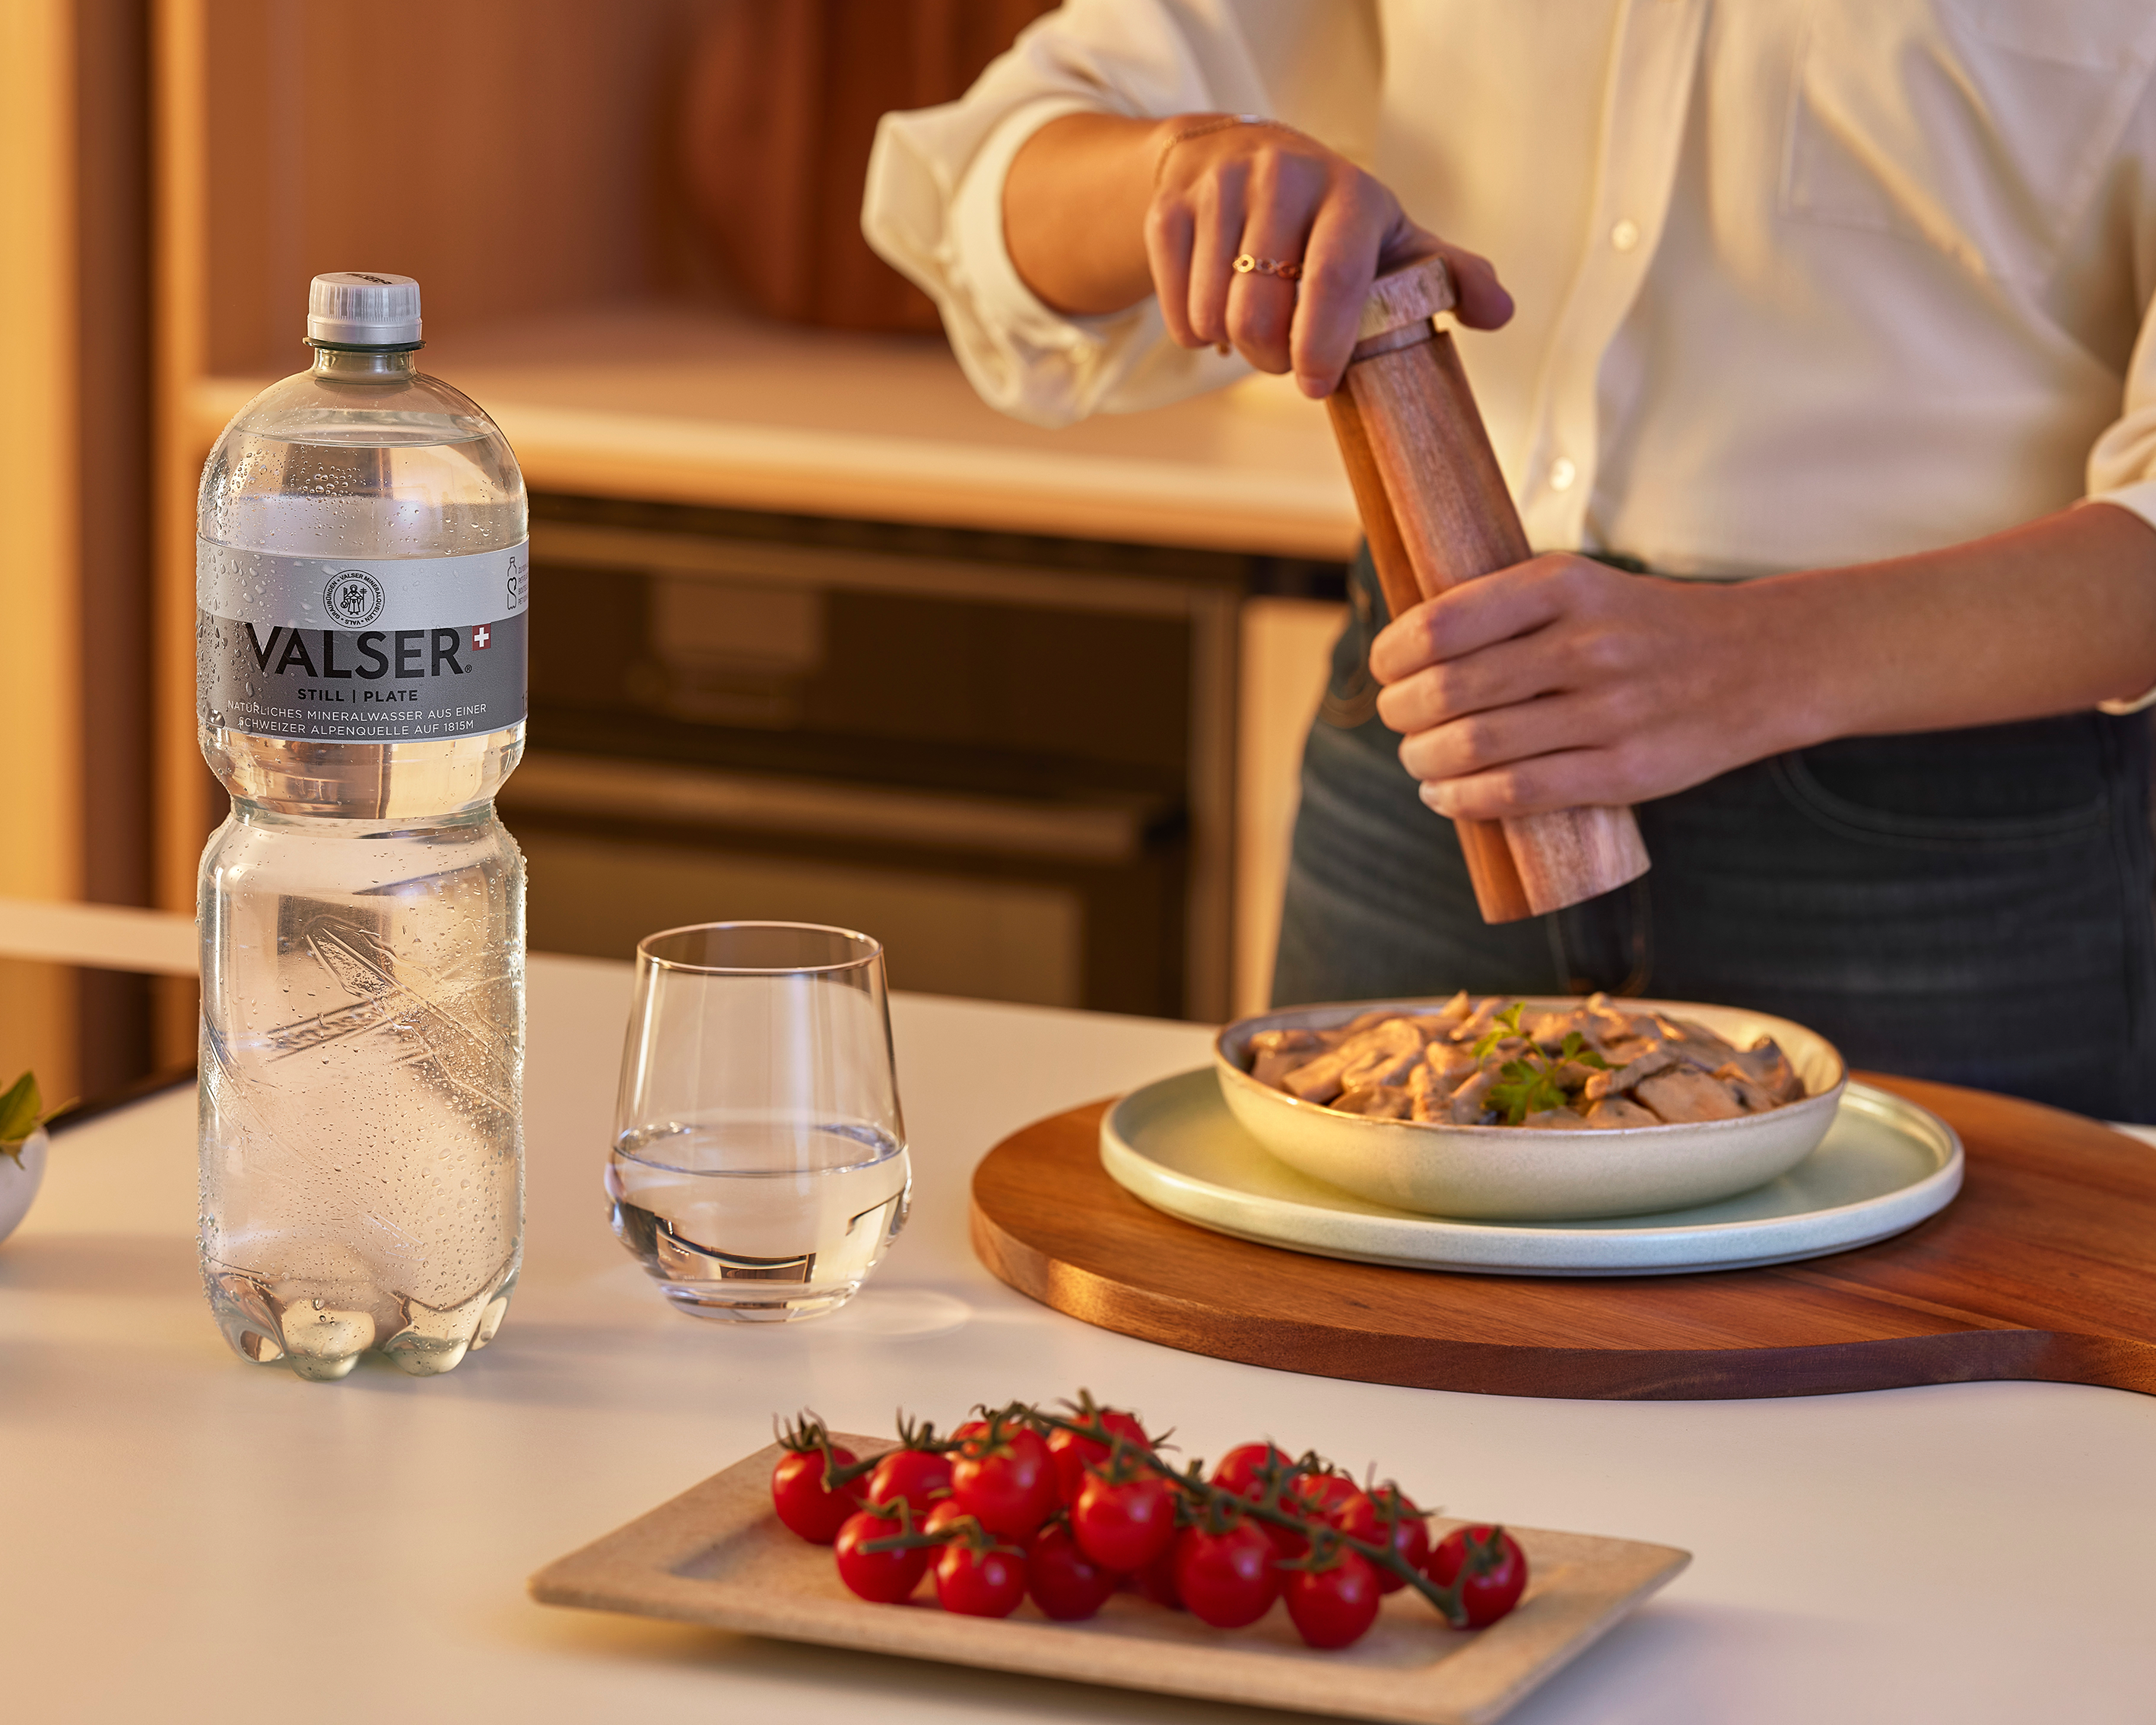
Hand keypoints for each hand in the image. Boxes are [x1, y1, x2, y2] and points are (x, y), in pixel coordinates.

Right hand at [1144, 118, 1512, 396]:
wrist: (1234, 157)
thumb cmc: (1328, 218)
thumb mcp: (1390, 238)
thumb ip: (1447, 275)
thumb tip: (1500, 313)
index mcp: (1349, 191)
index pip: (1333, 278)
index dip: (1323, 344)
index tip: (1315, 384)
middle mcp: (1283, 176)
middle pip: (1262, 311)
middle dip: (1272, 358)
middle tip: (1286, 358)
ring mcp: (1220, 187)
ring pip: (1214, 316)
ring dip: (1233, 346)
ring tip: (1253, 328)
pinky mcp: (1169, 208)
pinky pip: (1176, 309)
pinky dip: (1193, 332)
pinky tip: (1214, 312)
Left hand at [1369, 555, 1813, 819]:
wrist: (1760, 662)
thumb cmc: (1643, 627)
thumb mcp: (1581, 586)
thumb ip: (1506, 608)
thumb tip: (1406, 647)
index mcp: (1564, 585)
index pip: (1443, 623)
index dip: (1393, 655)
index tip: (1385, 668)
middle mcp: (1585, 644)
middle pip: (1448, 691)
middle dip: (1400, 712)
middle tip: (1397, 717)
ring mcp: (1609, 712)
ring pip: (1475, 746)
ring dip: (1423, 759)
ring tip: (1418, 757)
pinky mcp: (1625, 771)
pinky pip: (1519, 792)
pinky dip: (1462, 798)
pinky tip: (1444, 794)